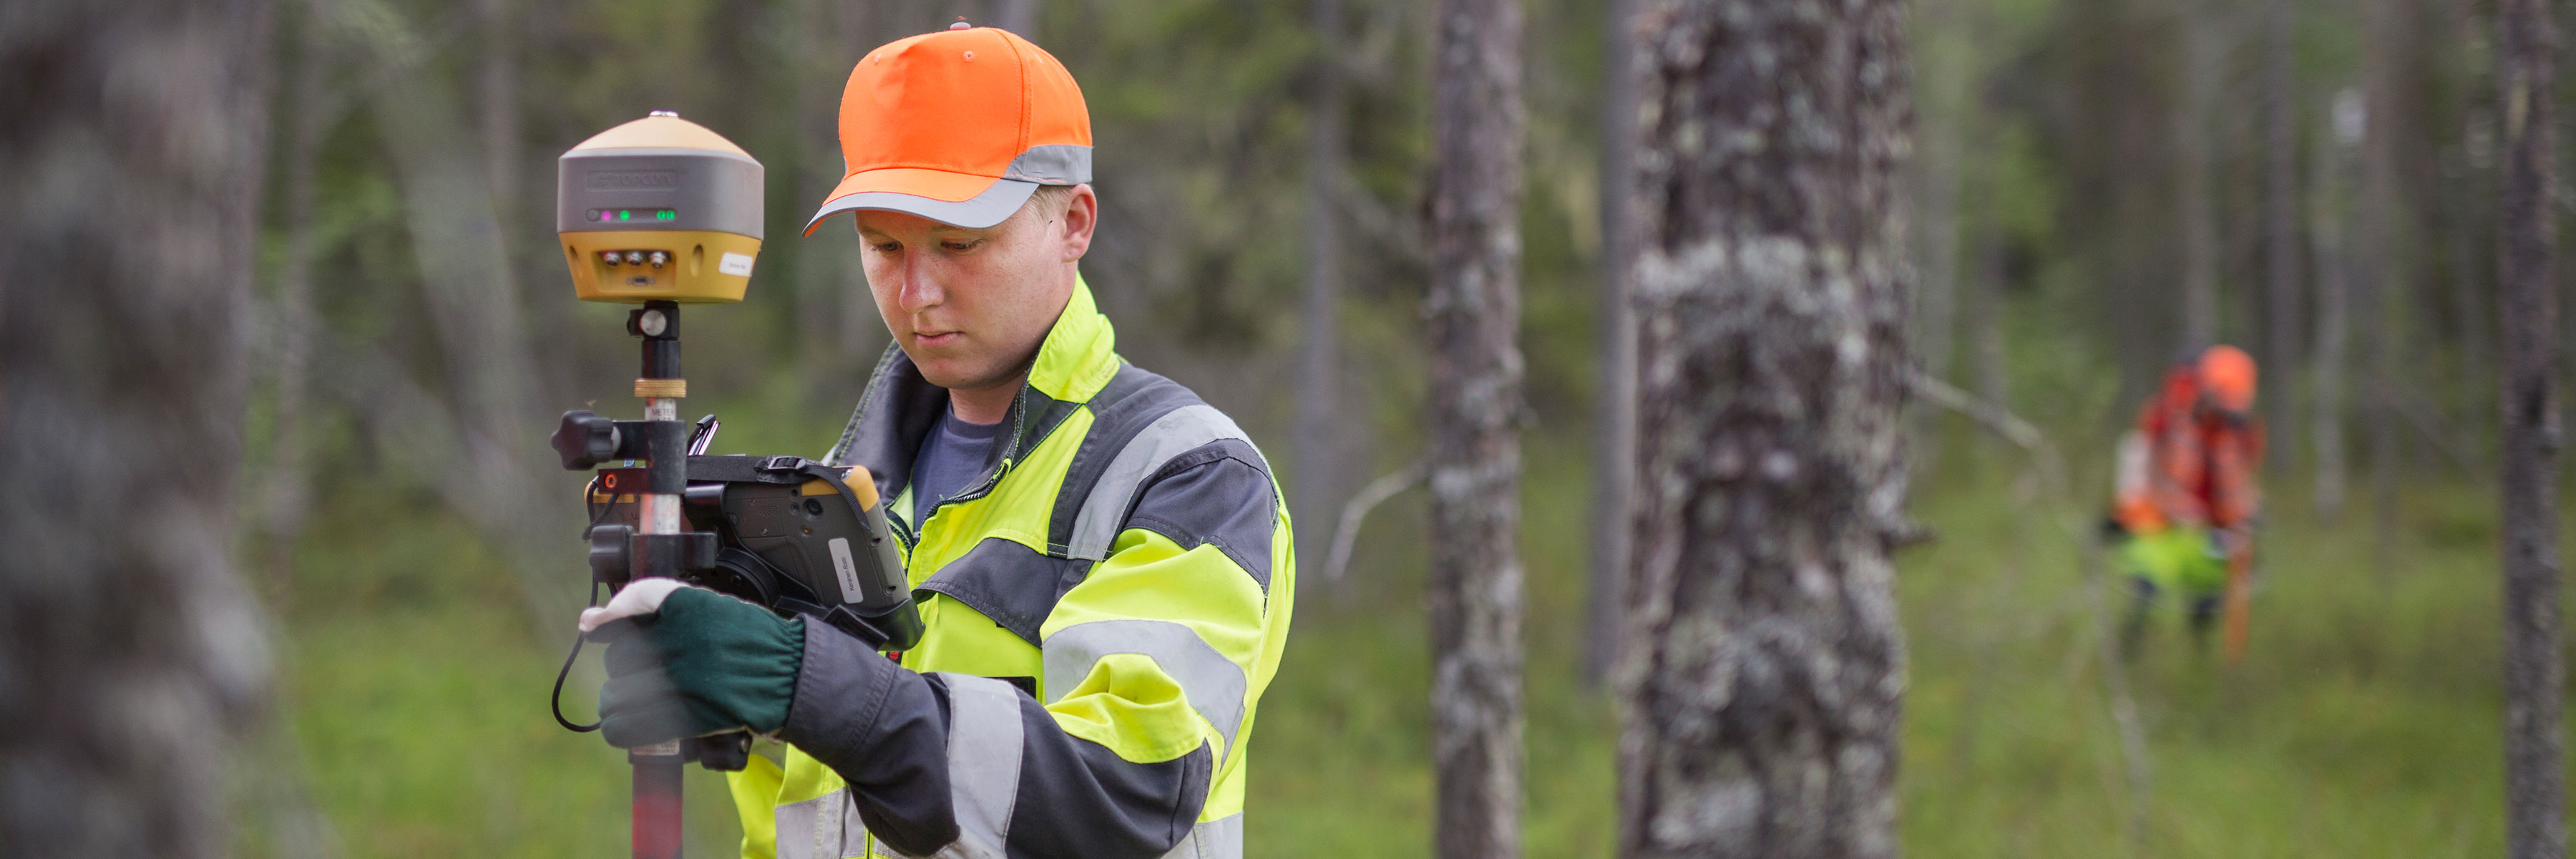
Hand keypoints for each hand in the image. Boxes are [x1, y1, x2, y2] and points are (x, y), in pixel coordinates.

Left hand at [587, 581, 804, 748]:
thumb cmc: (757, 642)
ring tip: (635, 702)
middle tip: (643, 672)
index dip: (609, 618)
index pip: (632, 602)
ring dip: (617, 699)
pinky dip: (620, 726)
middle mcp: (680, 641)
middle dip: (623, 665)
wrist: (793, 676)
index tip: (597, 625)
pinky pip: (625, 725)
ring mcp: (679, 681)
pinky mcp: (681, 717)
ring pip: (615, 693)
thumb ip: (663, 607)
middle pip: (619, 653)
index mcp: (689, 607)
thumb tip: (591, 620)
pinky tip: (629, 723)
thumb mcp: (714, 607)